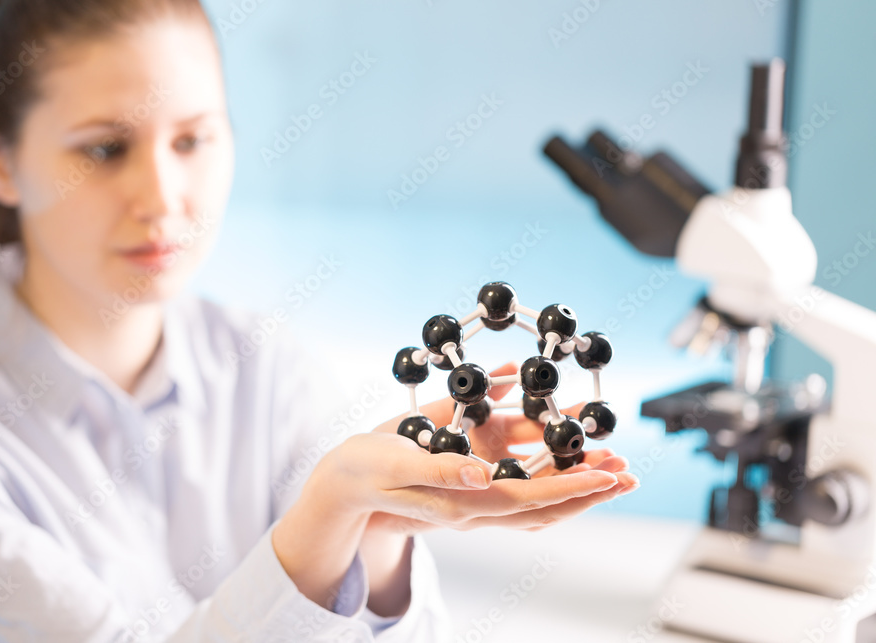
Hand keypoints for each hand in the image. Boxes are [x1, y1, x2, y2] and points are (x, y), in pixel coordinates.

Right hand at [273, 361, 636, 611]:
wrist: (342, 486)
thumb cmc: (365, 470)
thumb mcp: (394, 462)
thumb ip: (438, 469)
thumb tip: (481, 473)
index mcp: (461, 501)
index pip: (529, 499)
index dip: (570, 487)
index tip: (607, 475)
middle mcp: (474, 507)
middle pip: (544, 508)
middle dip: (587, 490)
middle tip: (628, 473)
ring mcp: (473, 502)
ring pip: (537, 506)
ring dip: (574, 488)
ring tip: (609, 472)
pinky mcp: (468, 491)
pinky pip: (519, 495)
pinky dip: (548, 484)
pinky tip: (561, 467)